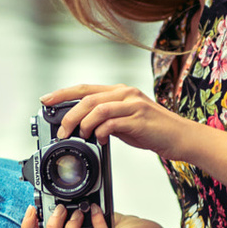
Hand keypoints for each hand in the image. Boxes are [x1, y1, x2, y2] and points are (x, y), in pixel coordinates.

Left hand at [42, 83, 201, 160]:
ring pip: (97, 108)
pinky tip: (100, 140)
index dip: (63, 93)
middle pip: (88, 98)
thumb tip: (85, 127)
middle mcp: (125, 93)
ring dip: (83, 124)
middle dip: (69, 115)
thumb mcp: (127, 121)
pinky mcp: (139, 118)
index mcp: (120, 92)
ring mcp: (133, 104)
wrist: (181, 137)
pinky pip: (112, 122)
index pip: (85, 88)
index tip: (46, 100)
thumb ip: (108, 120)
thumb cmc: (154, 131)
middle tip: (62, 131)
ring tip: (80, 136)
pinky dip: (101, 132)